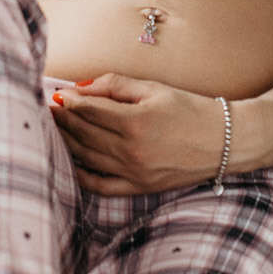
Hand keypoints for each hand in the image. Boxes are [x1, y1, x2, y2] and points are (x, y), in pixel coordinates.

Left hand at [50, 74, 230, 195]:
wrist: (225, 142)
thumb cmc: (190, 109)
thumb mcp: (154, 89)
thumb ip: (116, 85)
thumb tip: (81, 88)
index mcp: (136, 122)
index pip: (88, 110)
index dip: (67, 100)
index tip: (55, 93)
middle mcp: (132, 150)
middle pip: (83, 133)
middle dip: (62, 118)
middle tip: (47, 107)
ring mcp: (134, 172)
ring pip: (86, 156)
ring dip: (66, 140)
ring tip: (55, 127)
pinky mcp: (139, 188)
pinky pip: (100, 185)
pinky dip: (81, 173)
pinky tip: (70, 160)